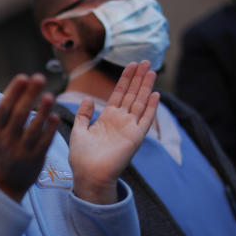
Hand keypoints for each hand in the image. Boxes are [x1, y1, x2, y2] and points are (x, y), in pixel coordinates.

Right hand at [0, 73, 58, 201]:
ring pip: (33, 128)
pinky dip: (49, 130)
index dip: (13, 92)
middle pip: (19, 114)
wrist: (1, 186)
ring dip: (42, 111)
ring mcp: (21, 150)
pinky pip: (44, 142)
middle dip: (29, 95)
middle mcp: (6, 140)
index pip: (3, 108)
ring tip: (50, 95)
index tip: (23, 77)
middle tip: (39, 77)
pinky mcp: (35, 159)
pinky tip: (55, 116)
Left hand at [68, 61, 159, 203]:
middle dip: (138, 78)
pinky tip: (156, 94)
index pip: (119, 94)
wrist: (88, 174)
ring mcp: (129, 128)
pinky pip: (145, 120)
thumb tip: (86, 99)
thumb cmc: (82, 156)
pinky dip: (151, 107)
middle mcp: (120, 121)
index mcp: (108, 118)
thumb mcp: (79, 130)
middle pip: (132, 94)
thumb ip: (83, 114)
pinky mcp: (135, 137)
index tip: (132, 64)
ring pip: (140, 102)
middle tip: (146, 61)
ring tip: (152, 71)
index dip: (126, 79)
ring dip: (146, 87)